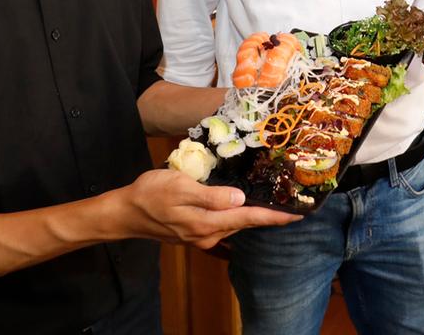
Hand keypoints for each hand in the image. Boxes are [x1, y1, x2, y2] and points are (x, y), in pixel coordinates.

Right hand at [113, 169, 300, 248]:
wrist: (125, 212)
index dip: (274, 217)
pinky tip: (241, 209)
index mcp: (207, 223)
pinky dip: (236, 218)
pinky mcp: (193, 234)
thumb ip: (212, 196)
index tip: (298, 215)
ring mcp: (200, 237)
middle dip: (268, 216)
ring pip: (234, 225)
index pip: (248, 219)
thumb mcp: (180, 187)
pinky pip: (222, 226)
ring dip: (252, 217)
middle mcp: (208, 235)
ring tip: (272, 204)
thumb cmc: (150, 193)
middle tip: (291, 202)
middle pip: (245, 224)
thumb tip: (241, 200)